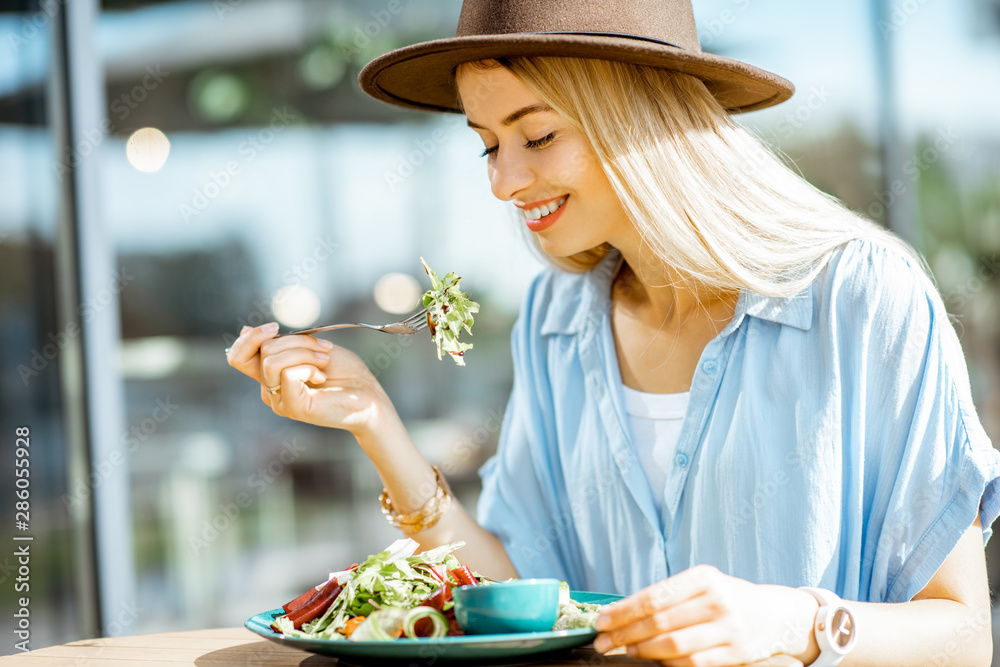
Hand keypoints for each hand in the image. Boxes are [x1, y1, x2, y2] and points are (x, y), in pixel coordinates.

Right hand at [227, 323, 391, 435]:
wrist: (368, 396)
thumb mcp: (309, 348)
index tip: (275, 327)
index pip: (238, 357)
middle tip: (324, 348)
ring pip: (272, 360)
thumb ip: (281, 344)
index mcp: (271, 376)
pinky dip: (309, 366)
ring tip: (325, 362)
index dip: (250, 338)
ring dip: (304, 352)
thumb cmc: (344, 373)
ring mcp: (279, 401)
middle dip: (296, 340)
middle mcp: (270, 390)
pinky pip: (288, 373)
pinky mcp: (292, 407)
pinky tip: (322, 376)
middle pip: (261, 351)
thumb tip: (246, 331)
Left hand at [593, 565, 818, 665]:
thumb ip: (667, 597)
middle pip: (660, 622)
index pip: (654, 596)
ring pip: (674, 645)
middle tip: (603, 642)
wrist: (775, 615)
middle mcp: (716, 600)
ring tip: (624, 650)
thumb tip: (620, 613)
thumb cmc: (726, 598)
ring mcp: (728, 628)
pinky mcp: (736, 653)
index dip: (624, 611)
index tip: (601, 621)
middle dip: (625, 633)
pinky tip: (653, 660)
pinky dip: (668, 663)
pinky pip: (693, 663)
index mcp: (703, 578)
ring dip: (643, 650)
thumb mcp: (701, 585)